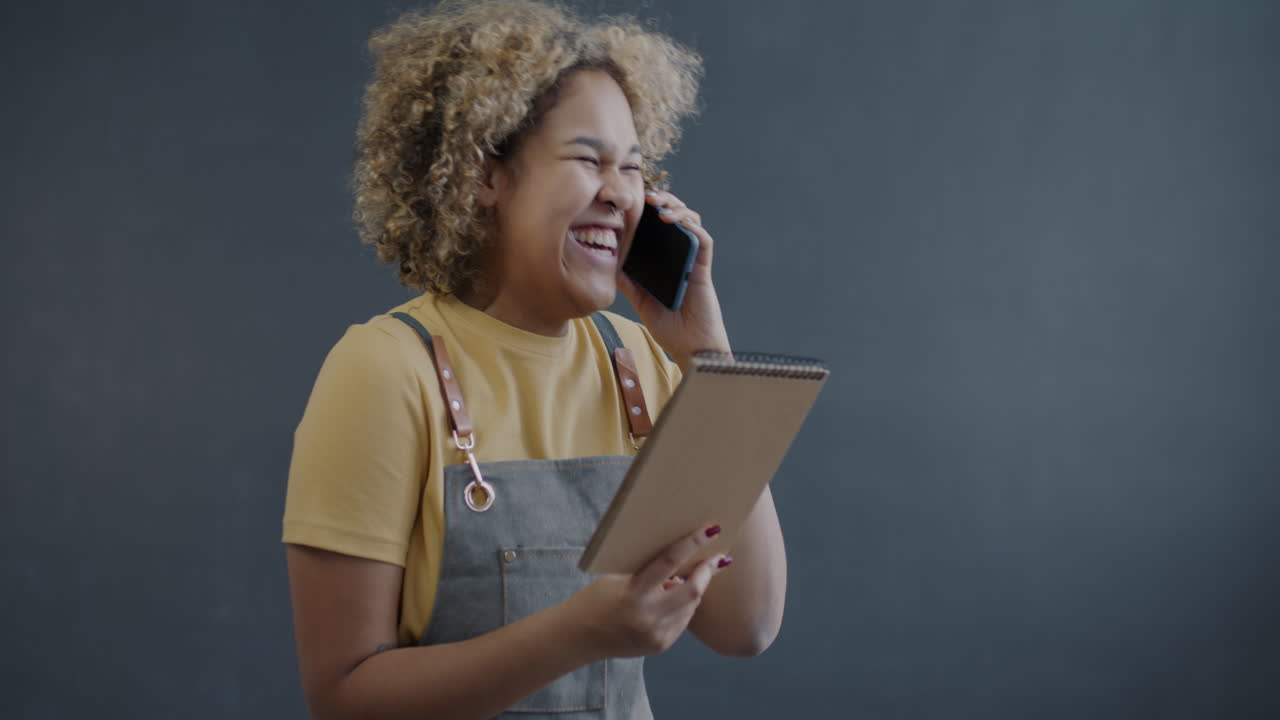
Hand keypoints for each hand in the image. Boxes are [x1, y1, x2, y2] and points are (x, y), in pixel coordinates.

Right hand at [562, 526, 731, 660]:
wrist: (579, 637)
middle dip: (708, 571)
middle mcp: (647, 616)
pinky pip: (683, 621)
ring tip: (689, 578)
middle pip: (693, 591)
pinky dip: (683, 607)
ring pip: (691, 607)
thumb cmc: (596, 599)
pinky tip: (674, 600)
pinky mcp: (660, 645)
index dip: (692, 544)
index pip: (669, 563)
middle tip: (718, 558)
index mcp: (633, 593)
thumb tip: (684, 563)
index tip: (711, 529)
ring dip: (694, 589)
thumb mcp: (619, 579)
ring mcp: (656, 634)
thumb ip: (649, 573)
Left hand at [617, 190, 730, 369]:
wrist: (689, 347)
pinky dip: (691, 226)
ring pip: (692, 221)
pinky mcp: (704, 268)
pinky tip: (675, 221)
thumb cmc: (669, 327)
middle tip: (647, 196)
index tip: (632, 202)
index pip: (660, 227)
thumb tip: (608, 261)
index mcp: (667, 260)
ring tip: (659, 207)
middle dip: (664, 200)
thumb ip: (628, 281)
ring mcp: (694, 260)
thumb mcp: (640, 300)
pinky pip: (703, 240)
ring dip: (677, 208)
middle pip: (677, 217)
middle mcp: (682, 256)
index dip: (650, 211)